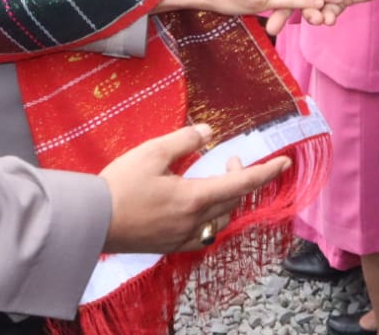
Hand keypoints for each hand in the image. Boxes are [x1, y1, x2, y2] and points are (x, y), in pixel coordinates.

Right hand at [101, 124, 290, 252]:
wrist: (92, 221)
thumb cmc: (120, 185)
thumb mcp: (152, 152)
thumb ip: (184, 140)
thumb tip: (208, 132)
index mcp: (194, 198)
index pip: (242, 182)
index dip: (267, 171)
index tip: (286, 161)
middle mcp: (194, 222)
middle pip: (233, 201)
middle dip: (241, 178)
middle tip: (232, 157)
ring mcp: (182, 237)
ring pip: (220, 219)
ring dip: (225, 198)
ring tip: (212, 179)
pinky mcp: (170, 245)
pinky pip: (202, 232)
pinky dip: (209, 215)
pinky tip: (196, 204)